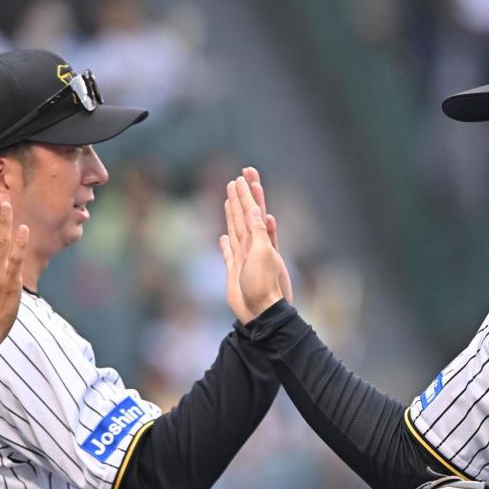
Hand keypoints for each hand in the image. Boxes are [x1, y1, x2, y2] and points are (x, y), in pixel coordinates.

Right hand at [219, 167, 293, 322]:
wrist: (261, 313)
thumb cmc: (265, 286)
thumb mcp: (264, 253)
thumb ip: (259, 231)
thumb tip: (256, 208)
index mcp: (261, 240)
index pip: (254, 210)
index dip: (249, 193)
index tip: (244, 175)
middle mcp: (252, 246)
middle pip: (245, 216)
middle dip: (242, 197)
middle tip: (237, 178)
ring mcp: (243, 258)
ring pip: (237, 231)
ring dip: (233, 215)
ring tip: (230, 200)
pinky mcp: (235, 272)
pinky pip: (229, 253)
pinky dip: (226, 244)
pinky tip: (223, 237)